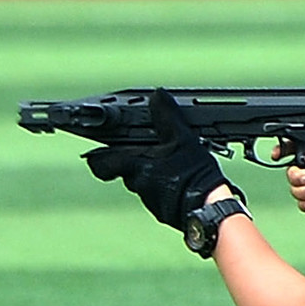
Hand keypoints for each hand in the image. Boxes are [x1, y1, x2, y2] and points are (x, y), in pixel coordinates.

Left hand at [85, 89, 228, 231]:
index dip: (97, 154)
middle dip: (131, 158)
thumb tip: (157, 97)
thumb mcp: (182, 139)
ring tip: (169, 161)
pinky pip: (156, 192)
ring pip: (140, 180)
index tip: (96, 149)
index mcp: (135, 164)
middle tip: (145, 148)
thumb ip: (166, 117)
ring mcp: (149, 198)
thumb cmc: (193, 175)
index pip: (100, 162)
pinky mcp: (162, 208)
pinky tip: (179, 177)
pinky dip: (162, 183)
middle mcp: (137, 183)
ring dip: (149, 170)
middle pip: (122, 169)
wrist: (208, 207)